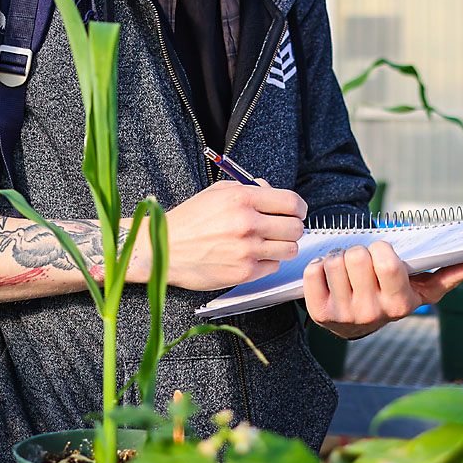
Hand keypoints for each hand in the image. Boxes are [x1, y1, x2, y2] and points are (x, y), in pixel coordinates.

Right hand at [142, 180, 306, 291]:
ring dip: (282, 245)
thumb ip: (250, 189)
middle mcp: (248, 223)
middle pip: (296, 228)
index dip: (298, 208)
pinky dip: (266, 261)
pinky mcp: (244, 273)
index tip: (295, 212)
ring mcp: (247, 250)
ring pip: (290, 249)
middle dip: (291, 227)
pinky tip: (251, 255)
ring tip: (266, 242)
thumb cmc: (190, 219)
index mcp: (243, 198)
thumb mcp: (218, 191)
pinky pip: (273, 266)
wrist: (164, 248)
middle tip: (281, 228)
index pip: (292, 202)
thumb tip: (273, 192)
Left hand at [302, 240, 462, 338]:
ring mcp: (344, 315)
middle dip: (359, 250)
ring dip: (338, 258)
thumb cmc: (392, 296)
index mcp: (400, 304)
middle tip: (362, 261)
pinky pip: (313, 271)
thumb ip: (447, 274)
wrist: (358, 325)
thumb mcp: (421, 289)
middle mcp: (373, 312)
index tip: (382, 252)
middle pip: (356, 257)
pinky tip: (329, 276)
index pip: (386, 261)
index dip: (381, 248)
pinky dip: (319, 266)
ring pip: (334, 262)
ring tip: (346, 269)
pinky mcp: (320, 313)